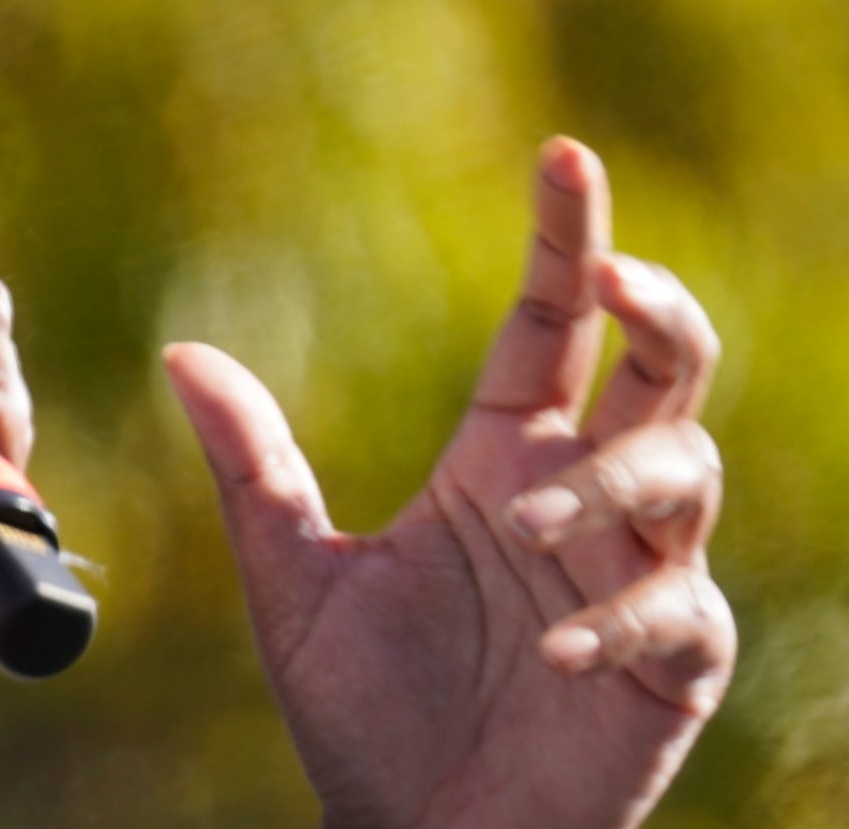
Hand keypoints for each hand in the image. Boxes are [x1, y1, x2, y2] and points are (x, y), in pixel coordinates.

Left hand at [166, 138, 732, 828]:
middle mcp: (578, 500)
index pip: (551, 327)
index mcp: (497, 461)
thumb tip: (179, 353)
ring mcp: (637, 578)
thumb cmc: (364, 713)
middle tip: (614, 277)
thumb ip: (251, 466)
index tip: (563, 153)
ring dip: (611, 482)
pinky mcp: (670, 664)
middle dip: (659, 309)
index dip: (567, 239)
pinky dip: (625, 616)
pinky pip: (683, 610)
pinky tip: (549, 650)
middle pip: (666, 369)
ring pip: (686, 472)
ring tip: (519, 525)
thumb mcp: (291, 577)